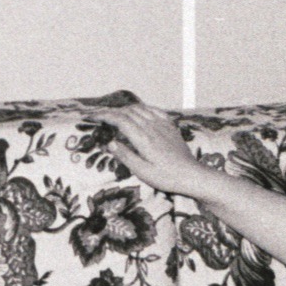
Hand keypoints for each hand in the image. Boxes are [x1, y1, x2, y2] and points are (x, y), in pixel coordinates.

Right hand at [90, 102, 209, 195]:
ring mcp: (163, 125)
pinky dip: (141, 108)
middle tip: (100, 115)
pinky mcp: (170, 126)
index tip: (94, 116)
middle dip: (112, 111)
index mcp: (144, 139)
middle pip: (128, 112)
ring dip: (125, 109)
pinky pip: (154, 110)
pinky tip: (137, 112)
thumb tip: (109, 143)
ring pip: (140, 108)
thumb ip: (125, 156)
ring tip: (115, 114)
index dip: (106, 116)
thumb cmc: (166, 177)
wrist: (191, 175)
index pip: (121, 120)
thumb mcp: (143, 172)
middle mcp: (153, 127)